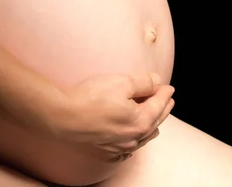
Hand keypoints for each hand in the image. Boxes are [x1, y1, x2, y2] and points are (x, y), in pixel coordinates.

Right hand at [53, 72, 174, 162]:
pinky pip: (130, 146)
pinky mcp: (107, 150)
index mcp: (141, 121)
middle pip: (154, 122)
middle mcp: (133, 137)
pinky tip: (135, 135)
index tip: (168, 87)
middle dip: (162, 109)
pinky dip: (137, 137)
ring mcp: (120, 146)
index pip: (158, 104)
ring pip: (144, 136)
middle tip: (167, 100)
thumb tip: (157, 81)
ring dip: (152, 124)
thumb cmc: (91, 98)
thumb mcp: (122, 82)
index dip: (164, 93)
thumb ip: (144, 82)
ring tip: (155, 116)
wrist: (63, 116)